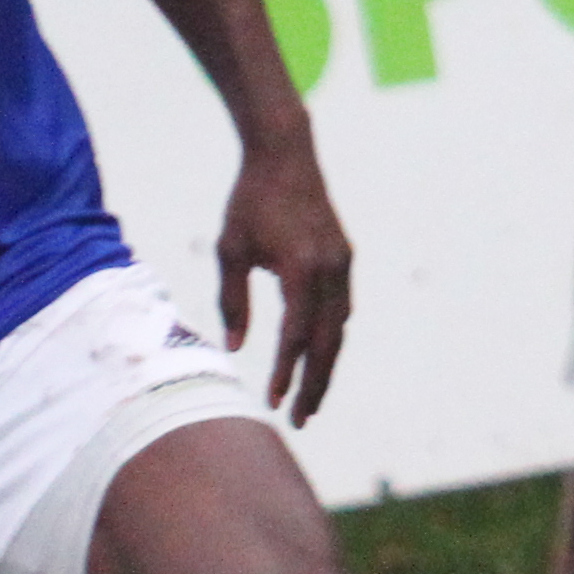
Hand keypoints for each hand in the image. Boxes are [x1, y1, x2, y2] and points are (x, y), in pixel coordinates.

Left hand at [216, 134, 354, 423]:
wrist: (285, 154)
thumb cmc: (249, 201)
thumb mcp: (230, 250)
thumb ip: (232, 300)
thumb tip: (235, 347)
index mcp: (301, 268)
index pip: (295, 335)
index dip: (285, 371)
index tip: (272, 401)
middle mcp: (330, 270)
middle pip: (326, 342)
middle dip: (314, 385)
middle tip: (299, 419)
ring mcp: (342, 264)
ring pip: (338, 329)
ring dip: (325, 365)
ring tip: (309, 398)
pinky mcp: (343, 258)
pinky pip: (340, 309)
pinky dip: (330, 337)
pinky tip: (316, 356)